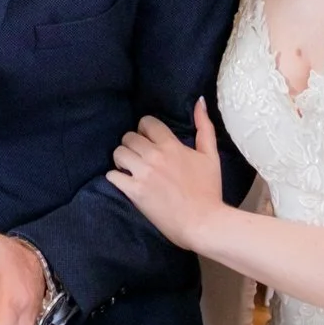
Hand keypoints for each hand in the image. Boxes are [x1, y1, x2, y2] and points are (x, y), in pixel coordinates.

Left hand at [108, 100, 225, 250]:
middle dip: (132, 145)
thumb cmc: (210, 190)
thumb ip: (204, 127)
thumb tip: (199, 101)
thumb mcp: (211, 155)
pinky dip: (115, 177)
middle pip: (128, 137)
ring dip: (122, 159)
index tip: (148, 140)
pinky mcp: (134, 191)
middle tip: (139, 156)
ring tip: (130, 168)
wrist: (204, 223)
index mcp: (171, 145)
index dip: (145, 130)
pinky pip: (112, 175)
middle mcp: (155, 155)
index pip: (146, 122)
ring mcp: (143, 173)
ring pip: (118, 153)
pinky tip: (124, 181)